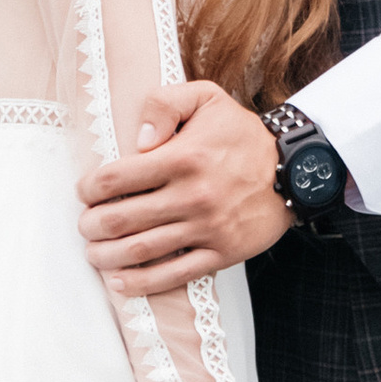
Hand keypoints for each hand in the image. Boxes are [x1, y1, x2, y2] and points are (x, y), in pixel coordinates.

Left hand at [78, 82, 289, 285]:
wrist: (296, 170)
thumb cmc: (242, 134)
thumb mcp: (206, 98)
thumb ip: (164, 104)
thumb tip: (134, 139)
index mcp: (183, 156)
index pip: (116, 177)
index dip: (89, 187)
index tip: (84, 191)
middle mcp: (192, 195)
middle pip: (121, 218)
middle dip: (91, 225)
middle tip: (85, 225)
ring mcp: (206, 228)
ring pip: (141, 250)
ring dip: (106, 256)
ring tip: (93, 253)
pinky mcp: (221, 253)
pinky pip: (173, 274)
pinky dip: (140, 283)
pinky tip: (119, 282)